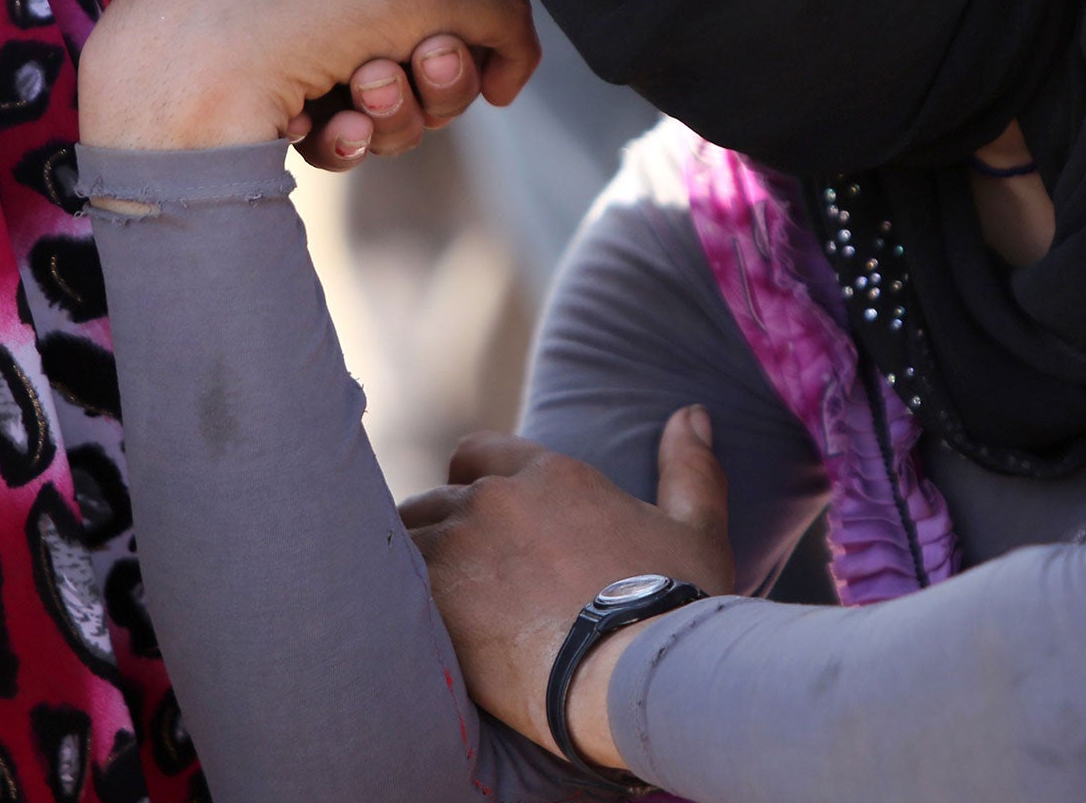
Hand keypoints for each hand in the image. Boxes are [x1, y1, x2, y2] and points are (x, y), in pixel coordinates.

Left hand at [401, 408, 733, 770]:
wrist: (634, 671)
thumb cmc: (675, 606)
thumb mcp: (697, 530)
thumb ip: (690, 468)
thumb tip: (692, 414)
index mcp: (555, 475)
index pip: (478, 453)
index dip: (472, 481)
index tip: (478, 517)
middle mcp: (498, 497)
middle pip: (435, 498)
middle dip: (439, 530)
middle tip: (454, 578)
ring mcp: (461, 544)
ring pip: (404, 536)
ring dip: (410, 564)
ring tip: (417, 606)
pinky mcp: (434, 597)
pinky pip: (388, 582)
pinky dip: (388, 600)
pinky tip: (397, 628)